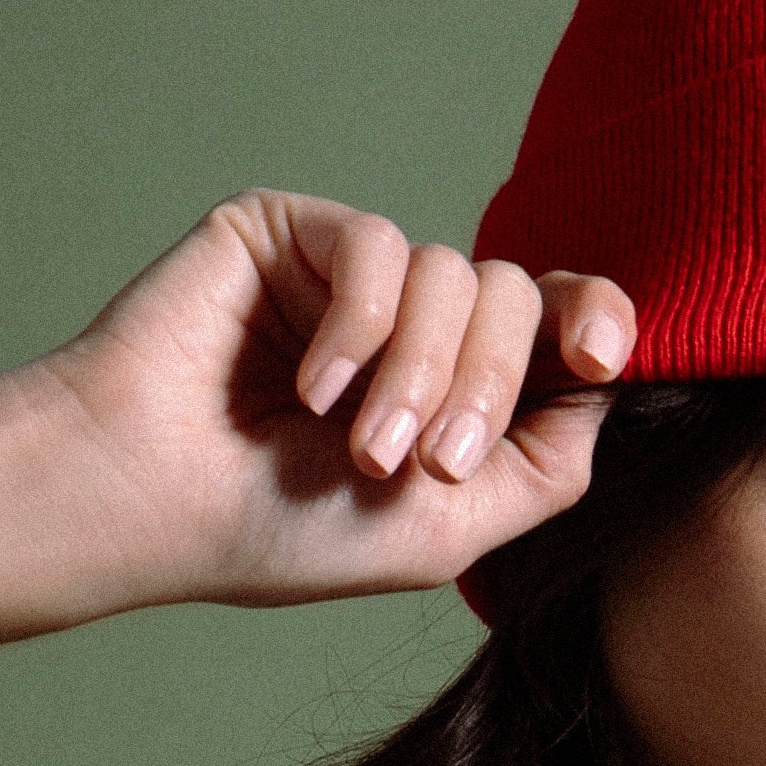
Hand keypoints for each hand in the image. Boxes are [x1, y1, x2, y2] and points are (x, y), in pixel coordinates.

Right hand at [0, 192, 635, 663]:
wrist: (156, 500)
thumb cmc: (284, 533)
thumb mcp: (450, 529)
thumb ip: (547, 466)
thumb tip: (609, 386)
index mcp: (458, 392)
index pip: (561, 328)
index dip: (599, 323)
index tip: (599, 355)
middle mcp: (418, 326)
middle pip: (520, 303)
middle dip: (484, 388)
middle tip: (423, 462)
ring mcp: (358, 276)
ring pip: (459, 274)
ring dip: (418, 377)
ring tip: (355, 446)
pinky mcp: (297, 233)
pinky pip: (383, 250)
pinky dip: (358, 332)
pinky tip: (308, 390)